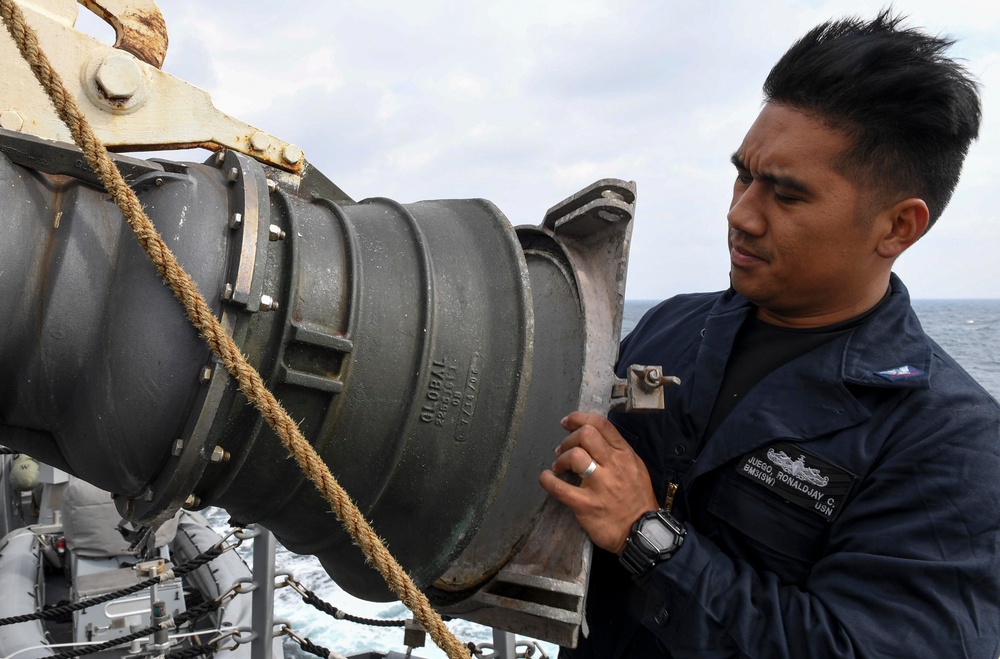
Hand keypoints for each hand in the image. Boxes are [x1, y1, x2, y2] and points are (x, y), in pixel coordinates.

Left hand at [539, 411, 658, 553]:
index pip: (601, 424)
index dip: (579, 418)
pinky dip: (548, 480)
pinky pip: (560, 488)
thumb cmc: (637, 499)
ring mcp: (599, 485)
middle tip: (562, 450)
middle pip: (586, 435)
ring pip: (574, 456)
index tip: (567, 422)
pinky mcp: (586, 505)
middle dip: (569, 439)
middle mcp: (613, 466)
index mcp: (624, 455)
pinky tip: (547, 478)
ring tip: (558, 467)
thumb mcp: (636, 468)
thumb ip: (617, 452)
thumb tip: (592, 438)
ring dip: (560, 458)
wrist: (642, 532)